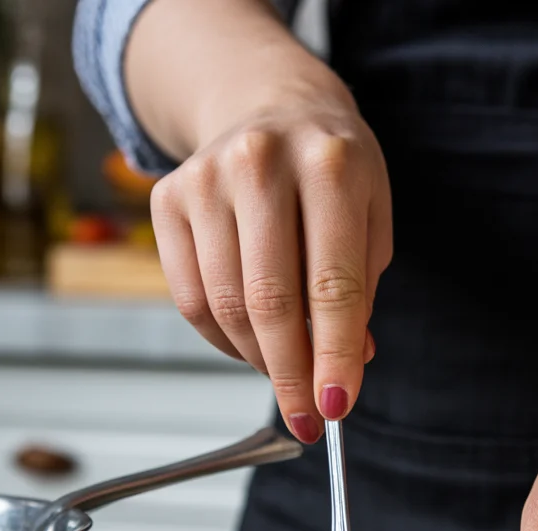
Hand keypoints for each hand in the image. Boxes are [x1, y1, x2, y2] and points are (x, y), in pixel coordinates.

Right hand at [149, 71, 391, 442]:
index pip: (333, 285)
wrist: (271, 107)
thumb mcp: (371, 219)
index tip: (336, 407)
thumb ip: (359, 292)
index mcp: (331, 166)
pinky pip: (192, 301)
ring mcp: (206, 179)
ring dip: (260, 360)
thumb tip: (344, 365)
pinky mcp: (166, 199)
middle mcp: (261, 164)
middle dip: (291, 375)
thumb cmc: (331, 174)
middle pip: (270, 303)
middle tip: (306, 416)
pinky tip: (252, 340)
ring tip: (286, 371)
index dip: (334, 356)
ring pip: (226, 309)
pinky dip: (224, 340)